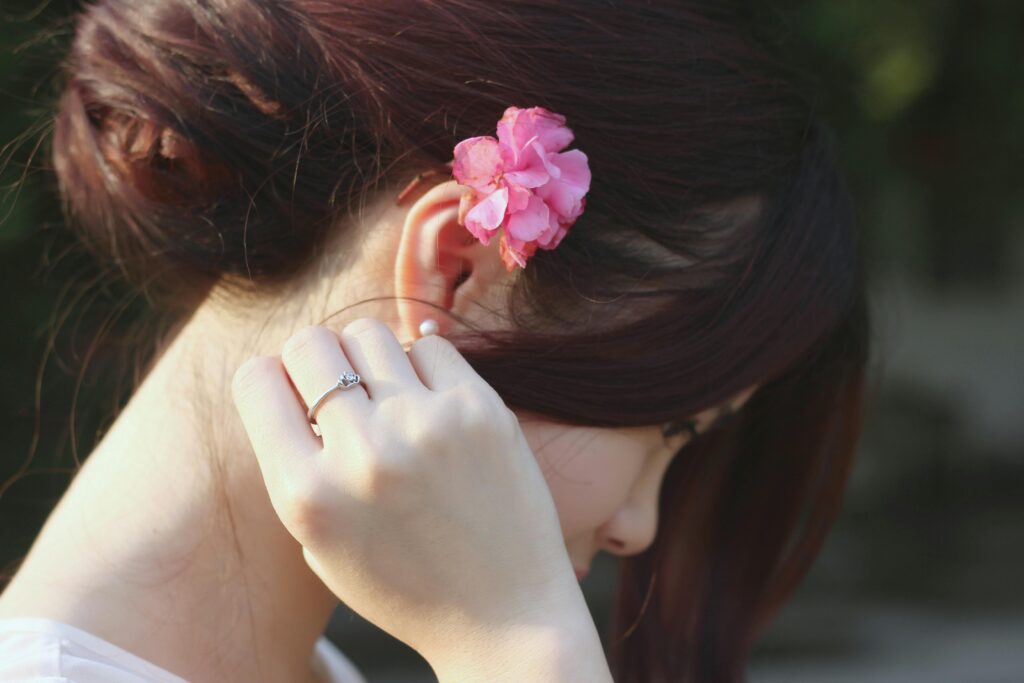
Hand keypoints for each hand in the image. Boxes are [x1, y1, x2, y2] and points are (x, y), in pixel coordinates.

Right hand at [230, 318, 592, 671]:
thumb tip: (293, 377)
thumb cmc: (406, 585)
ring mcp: (426, 425)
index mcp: (307, 495)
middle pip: (311, 342)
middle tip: (340, 390)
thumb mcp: (321, 544)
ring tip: (387, 396)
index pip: (256, 380)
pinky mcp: (481, 410)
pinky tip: (431, 403)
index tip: (291, 392)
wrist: (505, 616)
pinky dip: (422, 367)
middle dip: (315, 359)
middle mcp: (363, 452)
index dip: (270, 379)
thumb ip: (297, 464)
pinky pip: (430, 346)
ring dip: (367, 358)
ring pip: (368, 334)